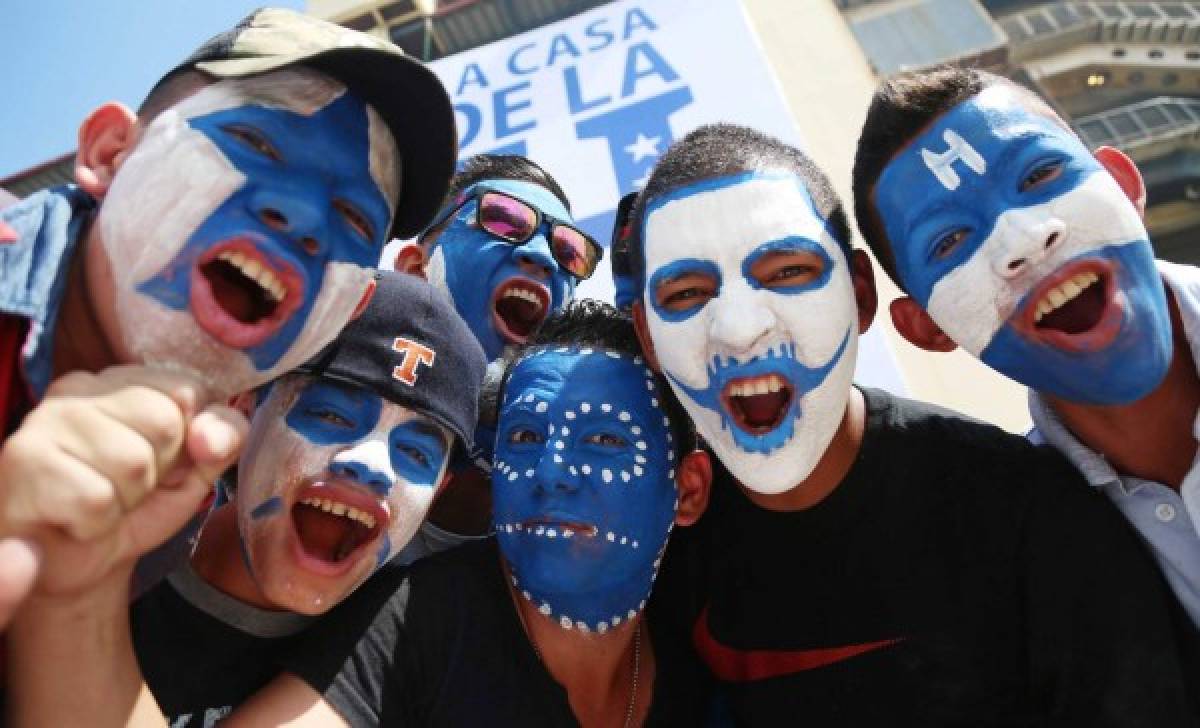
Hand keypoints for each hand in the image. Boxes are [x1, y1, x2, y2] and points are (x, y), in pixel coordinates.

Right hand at [0, 366, 246, 603]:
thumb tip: (208, 435)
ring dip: (126, 500)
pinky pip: (97, 500)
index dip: (186, 442)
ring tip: (99, 502)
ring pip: (132, 462)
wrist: (80, 564)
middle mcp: (78, 388)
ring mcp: (45, 420)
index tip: (158, 462)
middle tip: (124, 487)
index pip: (185, 390)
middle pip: (163, 422)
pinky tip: (74, 519)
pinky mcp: (23, 461)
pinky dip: (97, 522)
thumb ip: (224, 439)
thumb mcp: (196, 471)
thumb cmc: (136, 507)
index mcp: (123, 380)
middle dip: (157, 471)